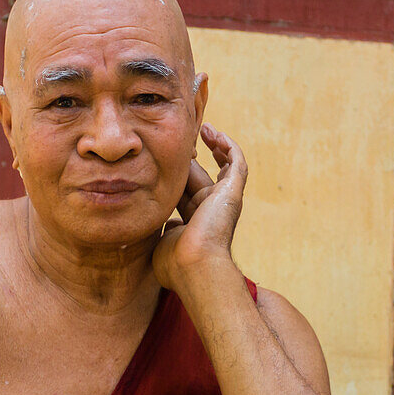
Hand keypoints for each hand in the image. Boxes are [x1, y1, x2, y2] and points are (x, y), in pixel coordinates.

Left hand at [153, 124, 247, 291]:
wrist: (194, 266)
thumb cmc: (175, 263)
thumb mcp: (160, 243)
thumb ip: (159, 230)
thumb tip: (157, 222)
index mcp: (193, 220)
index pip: (183, 189)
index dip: (174, 173)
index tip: (159, 158)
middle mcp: (210, 208)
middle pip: (197, 173)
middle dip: (189, 155)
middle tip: (178, 139)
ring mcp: (224, 200)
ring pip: (221, 165)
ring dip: (215, 146)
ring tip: (203, 128)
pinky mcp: (233, 192)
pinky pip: (237, 162)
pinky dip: (229, 146)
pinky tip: (214, 133)